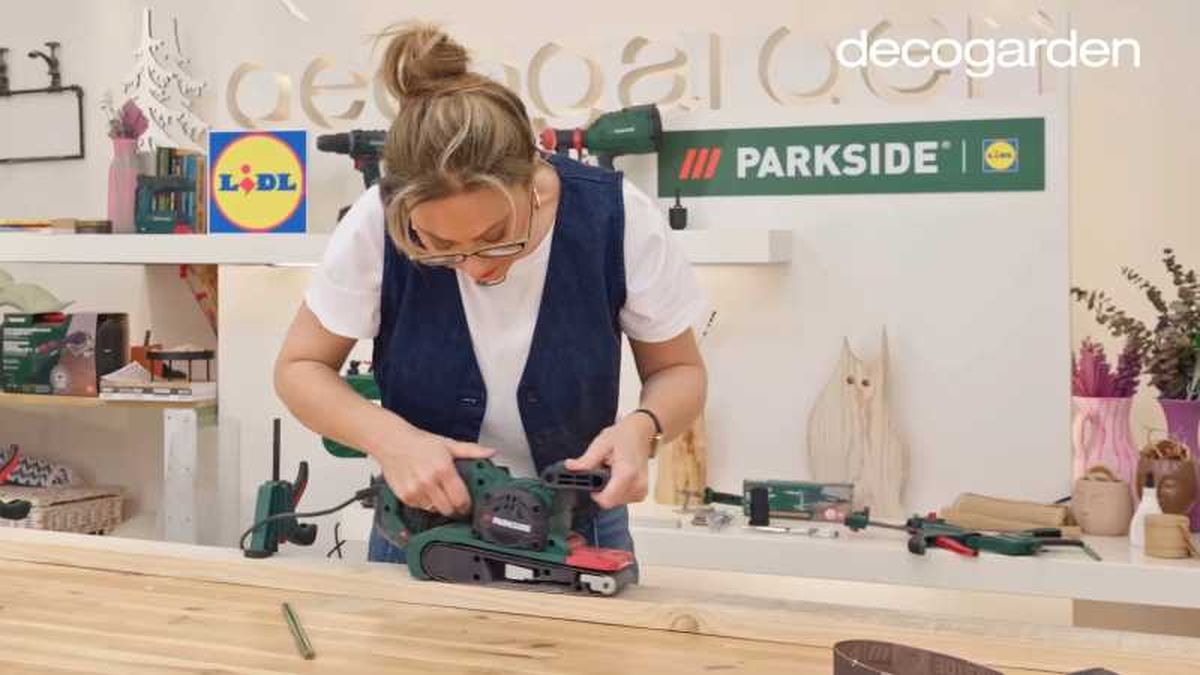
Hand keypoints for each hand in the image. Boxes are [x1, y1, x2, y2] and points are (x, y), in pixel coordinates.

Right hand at [369, 425, 494, 516]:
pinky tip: (425, 490)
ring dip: (440, 505)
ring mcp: (415, 491)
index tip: (468, 504)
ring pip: (435, 510)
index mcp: (443, 469)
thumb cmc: (419, 442)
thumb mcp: (448, 444)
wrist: (392, 441)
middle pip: (449, 509)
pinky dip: (425, 503)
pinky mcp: (405, 496)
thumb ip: (471, 451)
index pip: (461, 499)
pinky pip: (421, 508)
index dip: (467, 505)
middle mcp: (429, 482)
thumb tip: (490, 452)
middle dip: (455, 508)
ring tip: (438, 492)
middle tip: (455, 501)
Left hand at [565, 414, 654, 508]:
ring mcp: (641, 490)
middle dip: (602, 489)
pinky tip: (617, 477)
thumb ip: (586, 460)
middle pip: (610, 502)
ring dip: (609, 490)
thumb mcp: (601, 444)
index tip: (593, 479)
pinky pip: (623, 500)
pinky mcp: (642, 492)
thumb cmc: (622, 436)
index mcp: (626, 474)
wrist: (641, 432)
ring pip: (616, 502)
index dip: (594, 493)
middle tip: (603, 470)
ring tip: (611, 471)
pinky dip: (617, 491)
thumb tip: (570, 467)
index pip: (606, 500)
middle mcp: (637, 485)